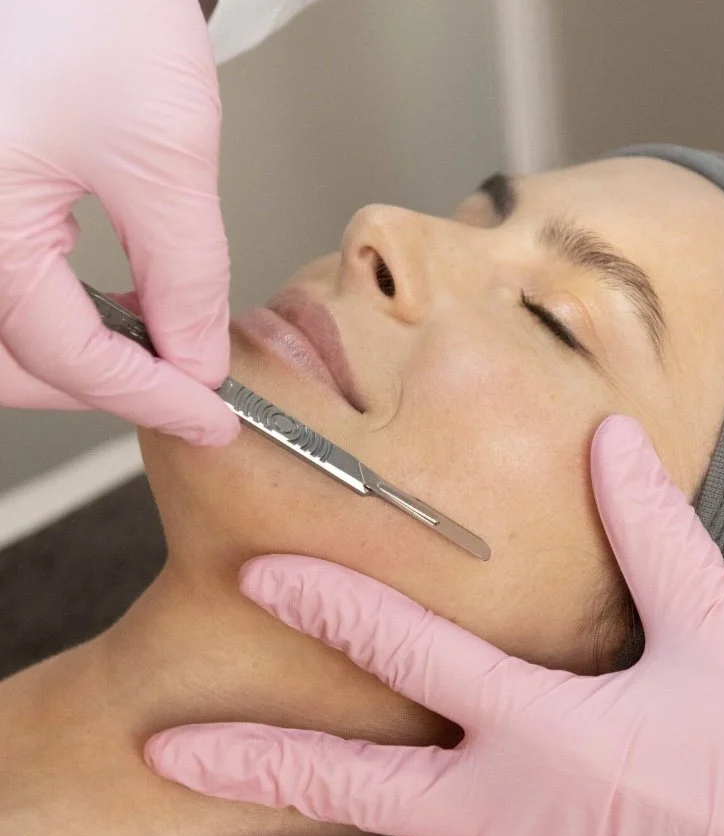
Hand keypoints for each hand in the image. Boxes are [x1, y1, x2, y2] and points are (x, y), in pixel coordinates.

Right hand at [0, 0, 238, 444]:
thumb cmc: (90, 4)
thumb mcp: (161, 157)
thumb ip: (184, 278)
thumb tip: (194, 359)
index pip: (65, 356)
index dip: (150, 397)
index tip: (212, 416)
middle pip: (8, 362)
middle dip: (99, 388)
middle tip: (179, 396)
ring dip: (70, 360)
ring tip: (151, 358)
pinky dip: (48, 314)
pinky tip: (106, 310)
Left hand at [146, 416, 723, 835]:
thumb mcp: (720, 630)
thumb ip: (652, 530)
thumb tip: (613, 438)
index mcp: (551, 728)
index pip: (412, 654)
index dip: (330, 605)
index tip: (260, 574)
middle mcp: (517, 815)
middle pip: (358, 788)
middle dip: (256, 763)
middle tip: (164, 751)